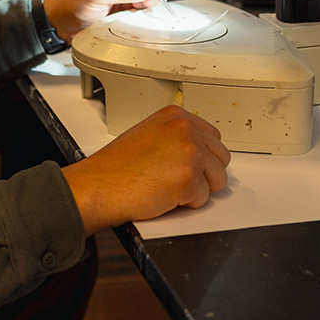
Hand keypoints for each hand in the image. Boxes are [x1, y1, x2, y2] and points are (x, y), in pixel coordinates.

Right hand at [61, 105, 230, 234]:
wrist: (97, 186)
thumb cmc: (116, 167)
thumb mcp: (149, 134)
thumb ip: (176, 136)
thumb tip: (200, 150)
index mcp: (176, 115)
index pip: (213, 137)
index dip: (201, 157)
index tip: (184, 164)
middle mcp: (186, 129)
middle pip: (222, 158)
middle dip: (204, 173)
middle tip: (175, 179)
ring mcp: (189, 152)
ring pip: (219, 180)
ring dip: (198, 189)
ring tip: (168, 186)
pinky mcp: (188, 179)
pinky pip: (204, 199)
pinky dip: (186, 204)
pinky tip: (163, 196)